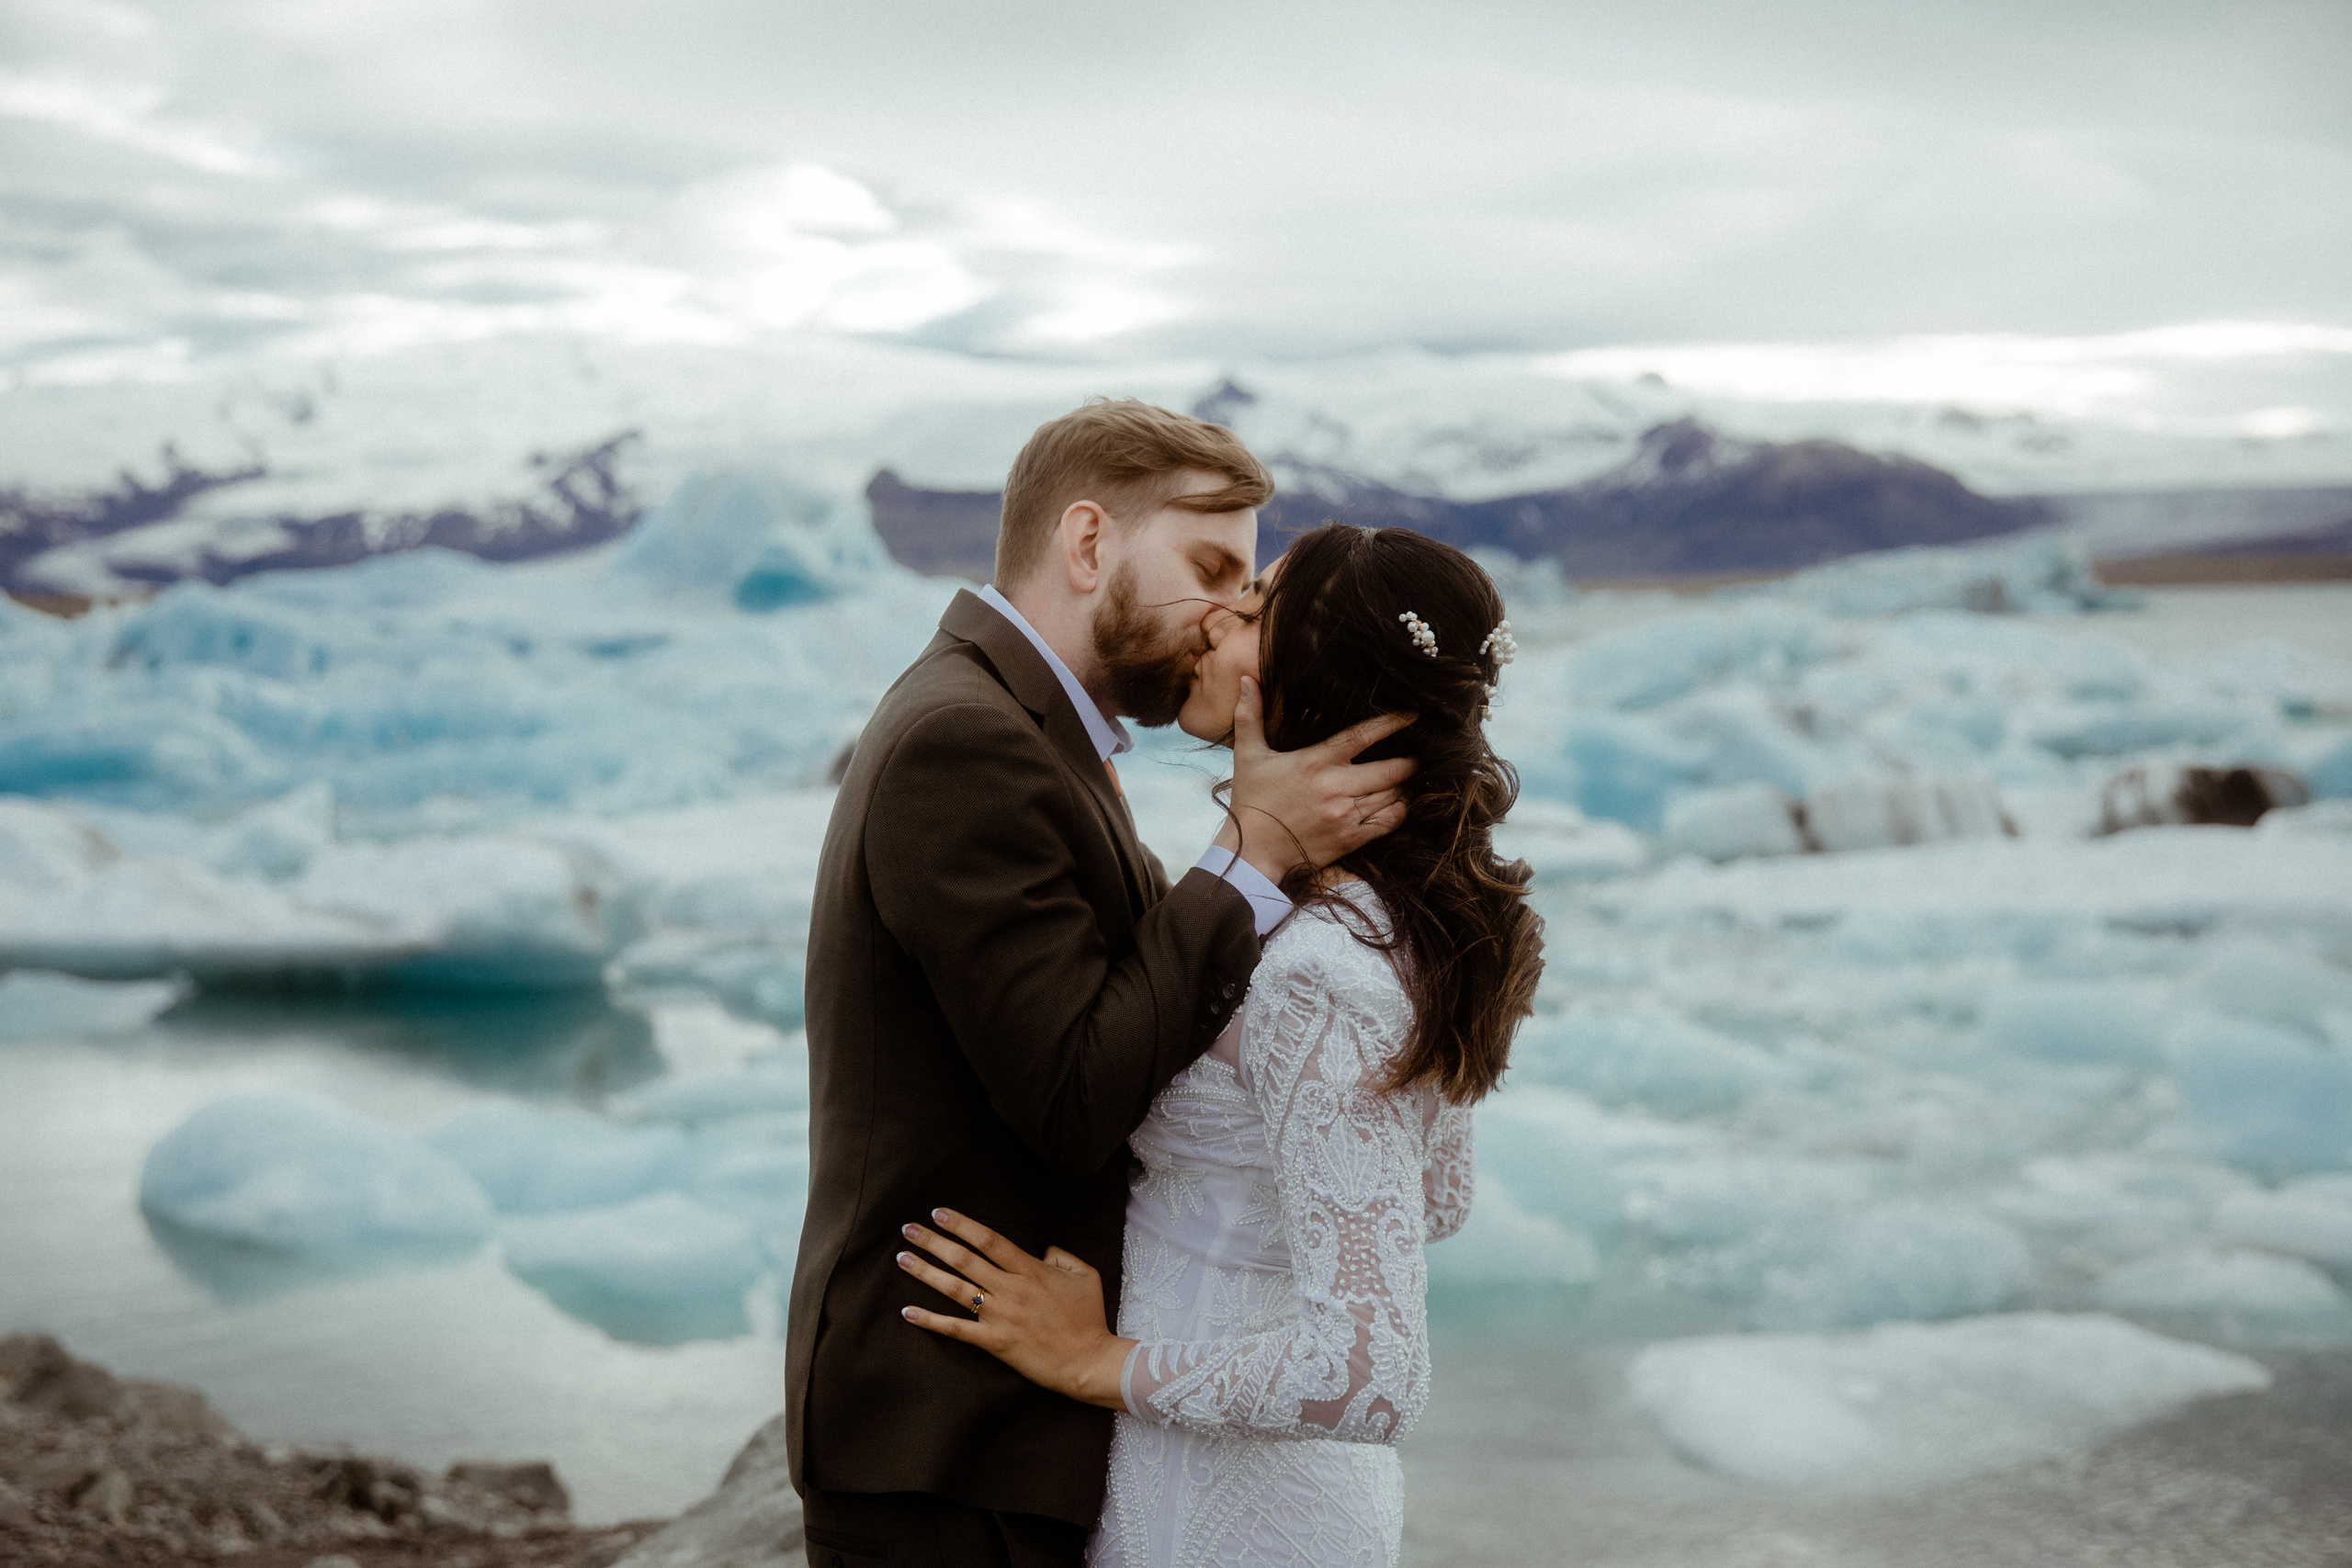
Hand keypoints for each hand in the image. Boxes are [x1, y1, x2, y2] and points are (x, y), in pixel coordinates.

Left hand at [896, 1209, 1133, 1410]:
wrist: (1088, 1361)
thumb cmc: (1089, 1318)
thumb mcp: (1085, 1275)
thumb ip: (1061, 1254)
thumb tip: (1041, 1249)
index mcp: (1030, 1270)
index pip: (989, 1240)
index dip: (962, 1224)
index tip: (939, 1213)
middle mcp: (1010, 1289)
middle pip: (964, 1258)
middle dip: (932, 1241)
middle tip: (908, 1228)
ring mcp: (1000, 1316)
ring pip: (954, 1288)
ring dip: (925, 1272)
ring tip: (902, 1258)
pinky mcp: (995, 1342)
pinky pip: (956, 1329)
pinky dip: (930, 1320)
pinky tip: (908, 1311)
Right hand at [1220, 676, 1416, 882]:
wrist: (1252, 852)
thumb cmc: (1251, 802)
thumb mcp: (1247, 756)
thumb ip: (1250, 716)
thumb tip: (1246, 680)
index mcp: (1316, 762)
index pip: (1364, 735)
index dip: (1392, 722)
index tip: (1413, 714)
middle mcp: (1336, 787)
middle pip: (1391, 769)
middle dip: (1410, 761)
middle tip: (1419, 754)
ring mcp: (1345, 815)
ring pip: (1392, 795)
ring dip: (1404, 786)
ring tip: (1407, 778)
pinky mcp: (1350, 839)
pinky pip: (1388, 822)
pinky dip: (1399, 810)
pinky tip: (1398, 803)